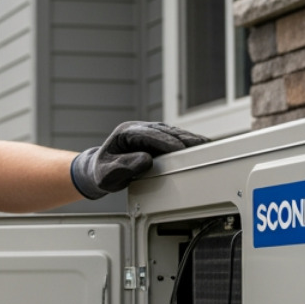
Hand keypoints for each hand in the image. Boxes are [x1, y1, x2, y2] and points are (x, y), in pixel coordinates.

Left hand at [70, 121, 208, 199]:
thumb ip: (123, 167)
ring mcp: (149, 133)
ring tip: (206, 147)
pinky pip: (174, 139)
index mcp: (125, 132)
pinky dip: (187, 143)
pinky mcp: (156, 140)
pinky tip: (200, 147)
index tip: (180, 150)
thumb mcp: (106, 174)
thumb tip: (145, 160)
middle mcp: (139, 129)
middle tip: (202, 147)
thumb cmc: (101, 172)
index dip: (166, 142)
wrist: (98, 170)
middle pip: (165, 131)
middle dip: (184, 139)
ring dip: (189, 139)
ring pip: (173, 133)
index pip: (149, 135)